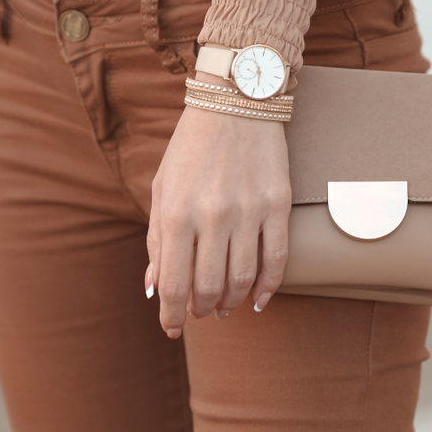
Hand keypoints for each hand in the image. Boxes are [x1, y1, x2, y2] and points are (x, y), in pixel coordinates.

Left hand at [145, 72, 291, 337]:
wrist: (235, 103)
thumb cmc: (191, 148)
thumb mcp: (162, 188)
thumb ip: (157, 239)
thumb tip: (155, 287)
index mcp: (176, 212)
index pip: (173, 283)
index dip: (171, 314)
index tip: (172, 328)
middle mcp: (211, 215)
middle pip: (208, 287)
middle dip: (201, 309)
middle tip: (200, 313)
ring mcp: (248, 211)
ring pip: (242, 279)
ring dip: (231, 301)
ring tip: (224, 306)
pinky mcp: (277, 205)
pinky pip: (276, 260)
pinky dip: (268, 288)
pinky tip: (259, 300)